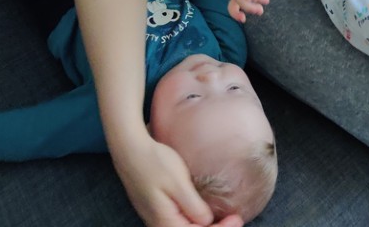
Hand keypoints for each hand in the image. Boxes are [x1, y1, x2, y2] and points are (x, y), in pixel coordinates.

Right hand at [111, 133, 242, 226]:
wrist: (130, 150)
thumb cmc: (155, 162)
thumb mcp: (178, 182)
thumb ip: (193, 206)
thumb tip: (207, 222)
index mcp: (166, 223)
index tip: (237, 218)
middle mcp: (160, 225)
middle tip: (236, 219)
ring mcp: (157, 218)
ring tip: (224, 218)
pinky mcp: (158, 210)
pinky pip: (179, 222)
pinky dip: (195, 221)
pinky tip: (205, 213)